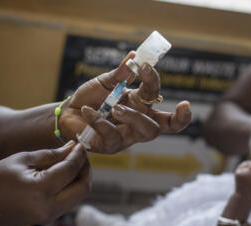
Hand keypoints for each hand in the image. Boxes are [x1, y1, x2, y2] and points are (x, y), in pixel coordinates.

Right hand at [0, 141, 90, 225]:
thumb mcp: (22, 160)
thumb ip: (52, 155)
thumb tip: (73, 147)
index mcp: (40, 190)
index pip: (71, 170)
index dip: (79, 155)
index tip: (81, 144)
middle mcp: (49, 207)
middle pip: (83, 187)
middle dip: (86, 169)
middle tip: (81, 154)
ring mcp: (49, 216)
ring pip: (79, 196)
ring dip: (81, 178)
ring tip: (73, 161)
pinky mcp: (47, 219)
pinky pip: (69, 201)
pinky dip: (72, 187)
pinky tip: (65, 173)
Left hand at [60, 51, 190, 153]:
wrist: (67, 113)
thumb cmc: (90, 98)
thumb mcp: (106, 82)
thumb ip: (121, 73)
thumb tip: (135, 55)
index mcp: (140, 105)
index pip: (164, 107)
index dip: (181, 111)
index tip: (183, 101)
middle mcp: (138, 122)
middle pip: (164, 125)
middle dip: (176, 119)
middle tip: (174, 104)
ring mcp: (126, 136)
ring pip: (146, 131)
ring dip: (134, 116)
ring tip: (115, 108)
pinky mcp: (109, 145)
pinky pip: (111, 135)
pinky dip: (99, 121)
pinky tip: (86, 110)